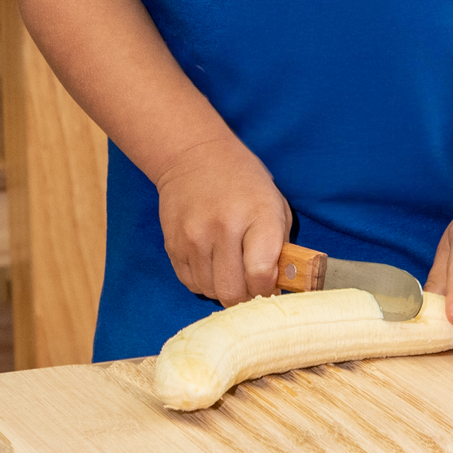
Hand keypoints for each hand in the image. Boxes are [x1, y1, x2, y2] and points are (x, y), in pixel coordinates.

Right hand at [151, 141, 288, 306]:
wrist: (194, 155)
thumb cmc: (244, 182)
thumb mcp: (275, 204)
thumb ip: (280, 245)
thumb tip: (279, 286)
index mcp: (257, 216)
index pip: (261, 274)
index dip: (269, 289)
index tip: (271, 285)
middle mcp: (222, 228)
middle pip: (232, 292)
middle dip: (245, 297)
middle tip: (251, 286)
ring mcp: (193, 238)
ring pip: (210, 291)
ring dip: (223, 288)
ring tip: (231, 270)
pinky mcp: (173, 245)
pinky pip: (190, 283)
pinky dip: (204, 281)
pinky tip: (212, 262)